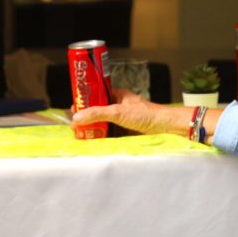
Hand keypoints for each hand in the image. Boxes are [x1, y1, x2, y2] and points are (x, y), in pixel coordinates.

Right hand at [71, 88, 190, 135]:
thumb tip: (76, 118)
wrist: (164, 127)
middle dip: (86, 117)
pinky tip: (91, 140)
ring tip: (79, 134)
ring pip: (102, 123)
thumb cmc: (144, 114)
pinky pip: (109, 133)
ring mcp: (121, 120)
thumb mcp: (118, 111)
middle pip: (97, 111)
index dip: (84, 101)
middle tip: (74, 125)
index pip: (96, 96)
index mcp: (117, 96)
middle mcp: (118, 107)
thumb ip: (97, 114)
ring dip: (92, 128)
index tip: (73, 109)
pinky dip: (100, 136)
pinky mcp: (124, 132)